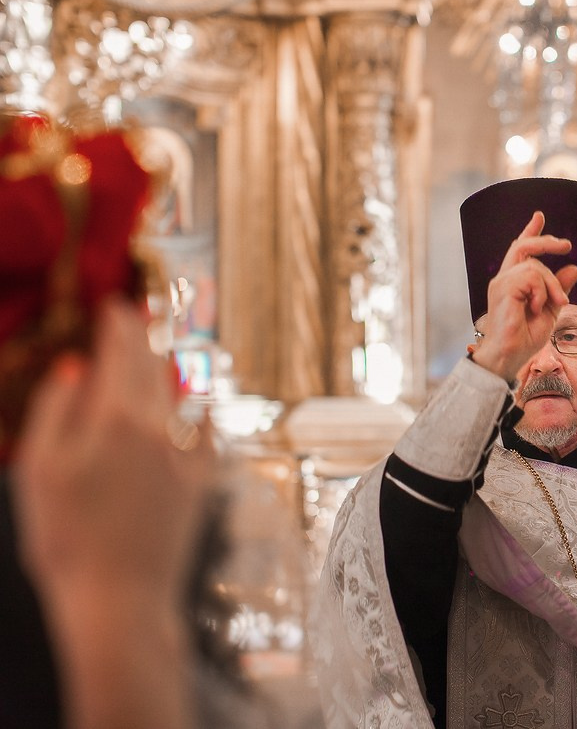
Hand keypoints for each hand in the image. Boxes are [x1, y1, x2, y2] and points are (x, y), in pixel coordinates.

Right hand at [12, 300, 214, 611]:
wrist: (121, 600)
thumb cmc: (66, 539)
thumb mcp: (40, 470)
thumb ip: (56, 411)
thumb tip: (76, 367)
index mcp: (117, 417)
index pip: (123, 352)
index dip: (120, 323)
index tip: (115, 305)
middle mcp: (161, 428)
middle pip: (156, 365)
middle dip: (145, 335)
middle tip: (140, 312)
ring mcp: (187, 455)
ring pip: (185, 393)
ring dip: (174, 364)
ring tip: (164, 345)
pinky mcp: (202, 482)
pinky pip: (206, 429)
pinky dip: (198, 406)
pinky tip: (196, 400)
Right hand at [471, 211, 576, 380]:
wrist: (509, 356)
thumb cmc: (524, 339)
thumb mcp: (551, 310)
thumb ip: (559, 290)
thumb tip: (575, 267)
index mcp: (513, 283)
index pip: (520, 250)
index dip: (530, 231)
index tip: (539, 215)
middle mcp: (504, 279)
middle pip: (524, 246)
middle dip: (546, 240)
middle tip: (567, 245)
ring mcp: (502, 283)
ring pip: (535, 265)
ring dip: (552, 284)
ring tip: (556, 303)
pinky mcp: (503, 288)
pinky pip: (531, 276)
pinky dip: (542, 291)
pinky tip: (537, 308)